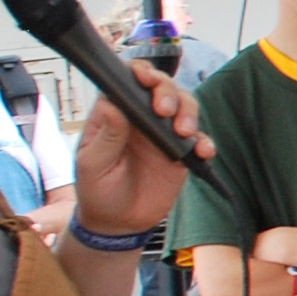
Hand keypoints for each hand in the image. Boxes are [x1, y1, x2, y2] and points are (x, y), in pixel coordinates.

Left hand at [68, 61, 208, 235]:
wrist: (118, 223)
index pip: (128, 81)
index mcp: (115, 113)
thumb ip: (106, 137)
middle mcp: (141, 117)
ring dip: (188, 114)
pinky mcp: (180, 153)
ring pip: (185, 107)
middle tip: (164, 110)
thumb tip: (112, 106)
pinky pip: (198, 141)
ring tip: (183, 132)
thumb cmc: (97, 190)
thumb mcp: (92, 165)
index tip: (145, 78)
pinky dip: (204, 143)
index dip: (140, 72)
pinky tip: (202, 152)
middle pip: (162, 88)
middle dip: (167, 92)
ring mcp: (163, 133)